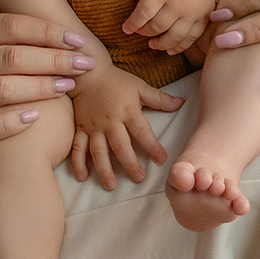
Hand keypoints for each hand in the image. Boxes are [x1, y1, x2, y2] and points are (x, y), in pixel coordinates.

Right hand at [0, 13, 96, 153]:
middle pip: (13, 57)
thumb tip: (59, 29)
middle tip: (84, 65)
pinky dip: (12, 122)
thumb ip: (4, 37)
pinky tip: (36, 117)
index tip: (77, 40)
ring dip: (41, 88)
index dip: (48, 32)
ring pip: (3, 89)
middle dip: (54, 60)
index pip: (11, 27)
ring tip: (68, 86)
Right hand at [70, 67, 181, 189]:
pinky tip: (83, 177)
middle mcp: (110, 121)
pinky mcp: (81, 128)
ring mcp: (94, 126)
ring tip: (111, 185)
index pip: (142, 132)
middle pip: (120, 146)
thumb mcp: (139, 87)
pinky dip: (78, 162)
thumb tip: (181, 102)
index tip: (162, 159)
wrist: (88, 72)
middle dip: (130, 164)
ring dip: (104, 169)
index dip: (153, 146)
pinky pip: (78, 147)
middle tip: (139, 179)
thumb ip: (159, 98)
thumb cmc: (116, 81)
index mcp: (127, 111)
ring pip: (98, 151)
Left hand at [121, 0, 213, 54]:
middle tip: (140, 32)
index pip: (144, 12)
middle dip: (144, 32)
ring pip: (174, 37)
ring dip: (161, 44)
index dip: (132, 23)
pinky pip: (192, 37)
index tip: (126, 29)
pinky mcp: (205, 17)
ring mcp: (193, 12)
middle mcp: (178, 3)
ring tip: (152, 44)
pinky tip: (170, 50)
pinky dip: (180, 46)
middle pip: (157, 26)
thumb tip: (140, 13)